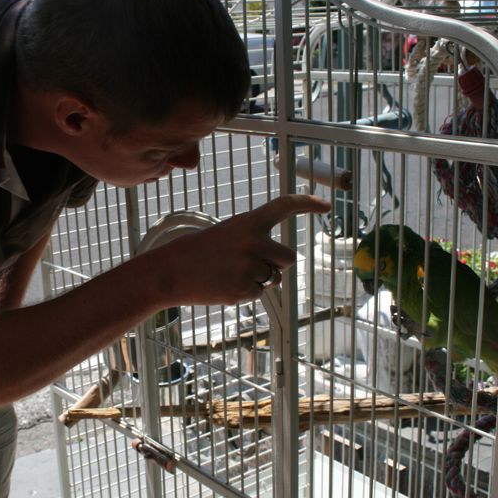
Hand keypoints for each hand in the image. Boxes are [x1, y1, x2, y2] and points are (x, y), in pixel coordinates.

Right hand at [152, 194, 330, 305]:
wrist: (171, 272)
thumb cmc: (198, 252)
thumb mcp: (227, 235)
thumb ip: (255, 244)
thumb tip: (276, 274)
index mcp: (248, 222)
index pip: (284, 206)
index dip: (308, 203)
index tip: (326, 206)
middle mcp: (254, 242)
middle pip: (288, 258)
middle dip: (276, 264)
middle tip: (252, 263)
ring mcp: (250, 267)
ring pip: (274, 279)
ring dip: (259, 279)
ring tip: (230, 273)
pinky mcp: (245, 290)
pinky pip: (259, 293)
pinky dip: (246, 292)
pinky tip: (225, 284)